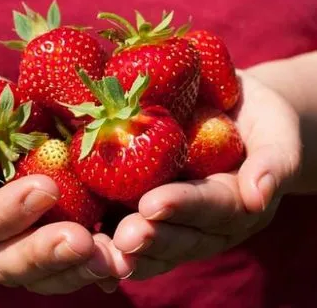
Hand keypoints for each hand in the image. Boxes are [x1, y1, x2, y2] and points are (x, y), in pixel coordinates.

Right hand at [0, 67, 132, 293]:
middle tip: (83, 243)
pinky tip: (123, 260)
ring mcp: (15, 244)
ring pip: (42, 273)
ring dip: (78, 269)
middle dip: (46, 254)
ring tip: (113, 260)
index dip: (6, 212)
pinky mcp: (44, 237)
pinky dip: (94, 263)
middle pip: (7, 262)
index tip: (45, 189)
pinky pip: (67, 262)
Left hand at [112, 71, 301, 278]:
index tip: (153, 204)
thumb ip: (275, 162)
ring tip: (103, 248)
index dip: (184, 208)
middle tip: (123, 238)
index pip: (212, 209)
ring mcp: (176, 220)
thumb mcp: (276, 134)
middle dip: (152, 239)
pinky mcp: (149, 209)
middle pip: (180, 237)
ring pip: (155, 245)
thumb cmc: (259, 121)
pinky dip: (110, 241)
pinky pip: (131, 227)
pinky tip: (89, 243)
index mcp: (236, 204)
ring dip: (128, 250)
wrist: (233, 114)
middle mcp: (204, 222)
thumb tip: (260, 195)